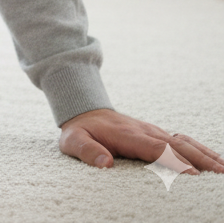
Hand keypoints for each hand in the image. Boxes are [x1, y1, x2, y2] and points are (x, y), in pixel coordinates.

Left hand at [59, 108, 223, 172]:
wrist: (83, 110)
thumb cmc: (79, 131)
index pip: (154, 148)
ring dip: (204, 154)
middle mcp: (143, 131)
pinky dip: (199, 148)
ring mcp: (151, 130)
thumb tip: (106, 164)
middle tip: (221, 173)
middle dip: (200, 159)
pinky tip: (213, 158)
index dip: (174, 160)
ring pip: (183, 142)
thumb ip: (88, 152)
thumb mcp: (73, 141)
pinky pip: (181, 140)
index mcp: (126, 134)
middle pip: (176, 145)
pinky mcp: (155, 133)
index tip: (194, 174)